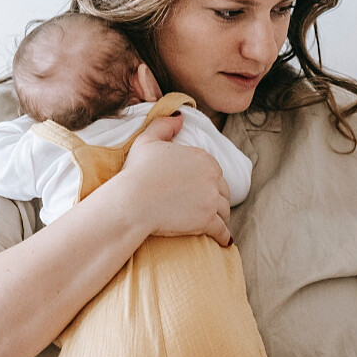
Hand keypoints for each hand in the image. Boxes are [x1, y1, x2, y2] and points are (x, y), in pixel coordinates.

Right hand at [120, 115, 232, 245]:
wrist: (132, 201)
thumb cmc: (137, 172)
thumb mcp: (147, 140)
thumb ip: (165, 125)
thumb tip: (180, 116)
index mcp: (202, 157)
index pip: (214, 171)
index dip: (209, 181)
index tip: (202, 190)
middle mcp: (212, 176)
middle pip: (223, 191)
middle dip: (217, 199)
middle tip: (209, 209)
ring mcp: (211, 199)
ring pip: (225, 210)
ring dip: (221, 217)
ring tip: (216, 223)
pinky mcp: (208, 220)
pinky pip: (223, 231)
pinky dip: (224, 236)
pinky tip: (224, 240)